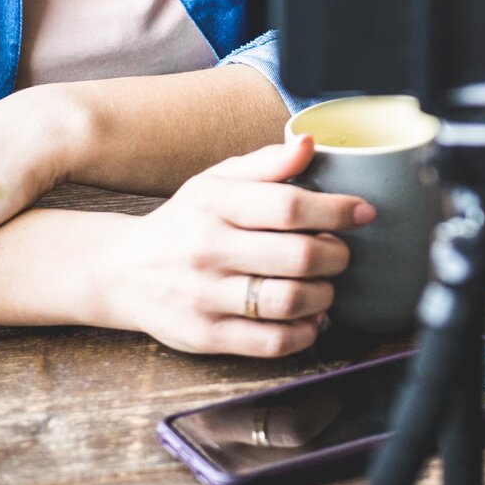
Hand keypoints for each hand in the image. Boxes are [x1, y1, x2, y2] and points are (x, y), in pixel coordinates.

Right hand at [88, 137, 369, 356]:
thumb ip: (267, 163)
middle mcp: (208, 250)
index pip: (289, 206)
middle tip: (340, 253)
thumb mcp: (216, 181)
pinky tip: (310, 318)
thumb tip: (309, 142)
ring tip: (325, 285)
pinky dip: (305, 333)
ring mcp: (205, 296)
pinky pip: (271, 342)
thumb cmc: (185, 221)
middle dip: (337, 255)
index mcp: (215, 205)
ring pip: (289, 301)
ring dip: (325, 294)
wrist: (121, 270)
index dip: (337, 209)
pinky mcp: (205, 335)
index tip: (363, 213)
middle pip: (298, 256)